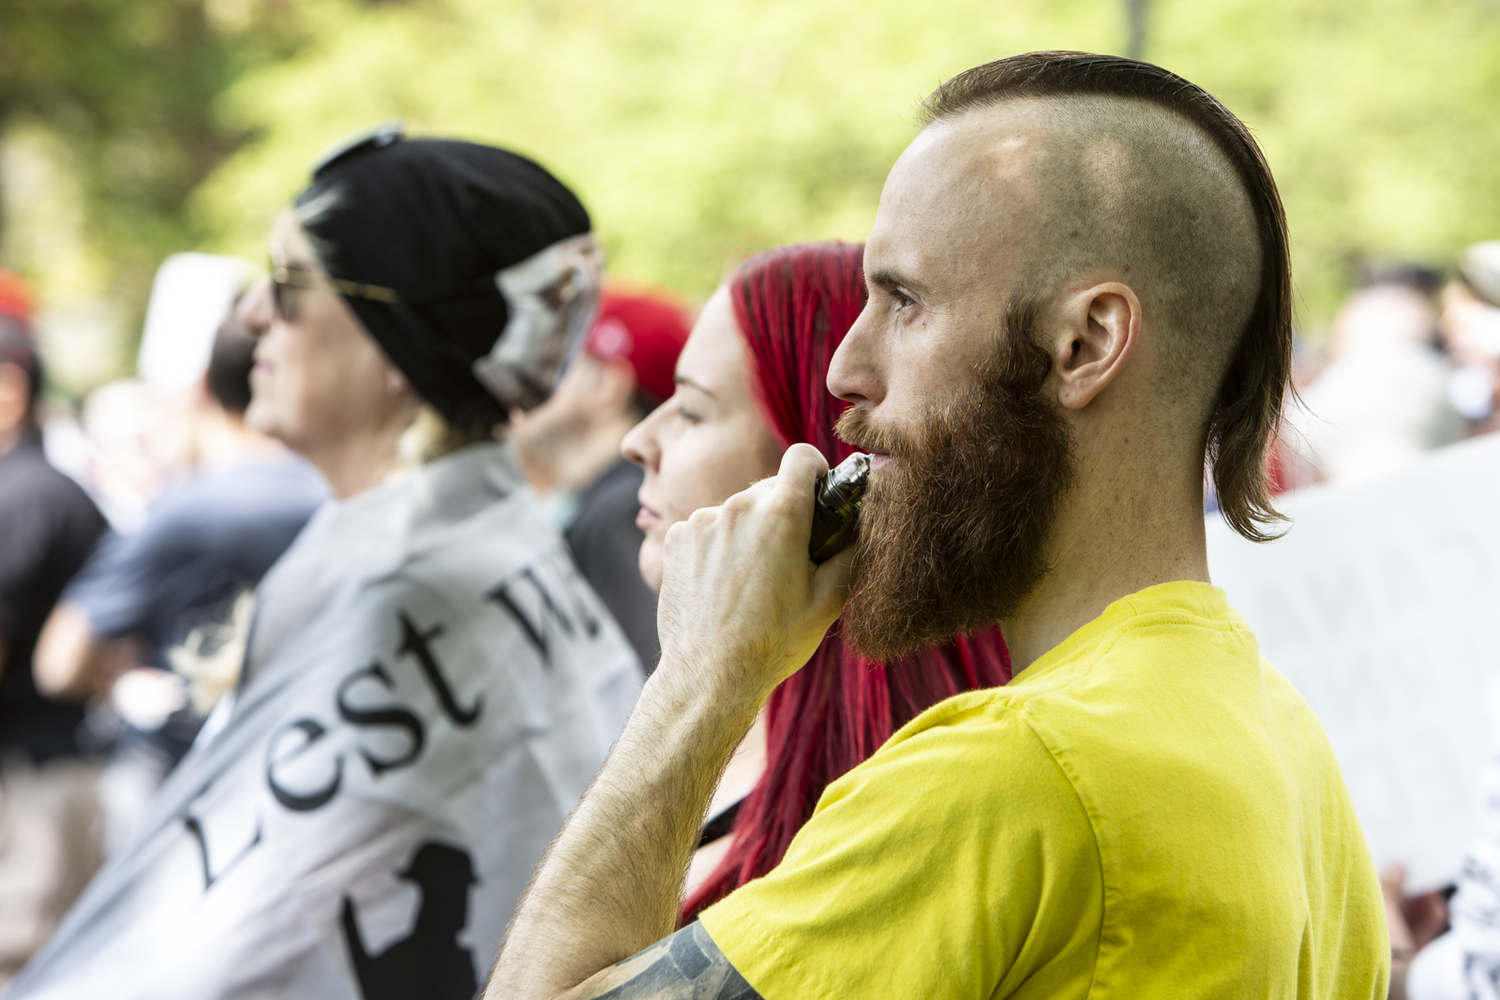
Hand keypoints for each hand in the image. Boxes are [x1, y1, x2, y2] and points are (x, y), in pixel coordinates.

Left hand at [655, 443, 852, 703]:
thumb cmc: (773, 642)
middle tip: (789, 560)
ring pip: (737, 511)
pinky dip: (717, 547)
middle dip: (783, 513)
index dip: (815, 472)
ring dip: (748, 532)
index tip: (817, 495)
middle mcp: (739, 506)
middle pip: (769, 488)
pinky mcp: (677, 538)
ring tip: (750, 582)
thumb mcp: (829, 601)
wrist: (709, 675)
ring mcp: (702, 520)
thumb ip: (848, 552)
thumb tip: (858, 526)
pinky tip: (721, 585)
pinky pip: (707, 528)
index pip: (803, 457)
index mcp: (782, 514)